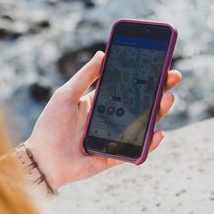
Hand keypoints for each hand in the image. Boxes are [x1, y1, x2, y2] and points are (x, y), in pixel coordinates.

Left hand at [25, 51, 181, 189]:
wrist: (41, 160)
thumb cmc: (50, 126)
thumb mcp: (66, 95)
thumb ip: (85, 76)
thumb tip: (103, 53)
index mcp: (100, 103)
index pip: (127, 87)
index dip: (144, 77)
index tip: (160, 63)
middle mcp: (110, 119)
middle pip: (141, 105)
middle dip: (159, 91)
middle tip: (173, 78)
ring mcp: (115, 138)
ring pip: (143, 125)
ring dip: (159, 113)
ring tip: (167, 99)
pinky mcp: (114, 157)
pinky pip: (136, 151)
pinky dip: (149, 144)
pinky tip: (158, 133)